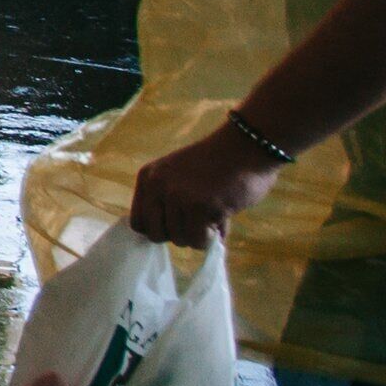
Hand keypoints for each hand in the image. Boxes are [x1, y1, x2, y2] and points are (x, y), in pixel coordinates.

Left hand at [130, 120, 284, 247]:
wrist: (248, 145)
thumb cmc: (220, 163)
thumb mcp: (182, 177)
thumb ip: (171, 203)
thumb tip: (172, 238)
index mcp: (148, 177)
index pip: (137, 222)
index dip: (159, 229)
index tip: (179, 224)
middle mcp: (157, 186)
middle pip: (156, 235)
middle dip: (179, 234)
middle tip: (199, 220)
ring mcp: (177, 195)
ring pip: (179, 239)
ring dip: (199, 235)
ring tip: (214, 214)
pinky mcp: (199, 206)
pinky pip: (198, 240)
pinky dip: (211, 237)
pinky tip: (221, 218)